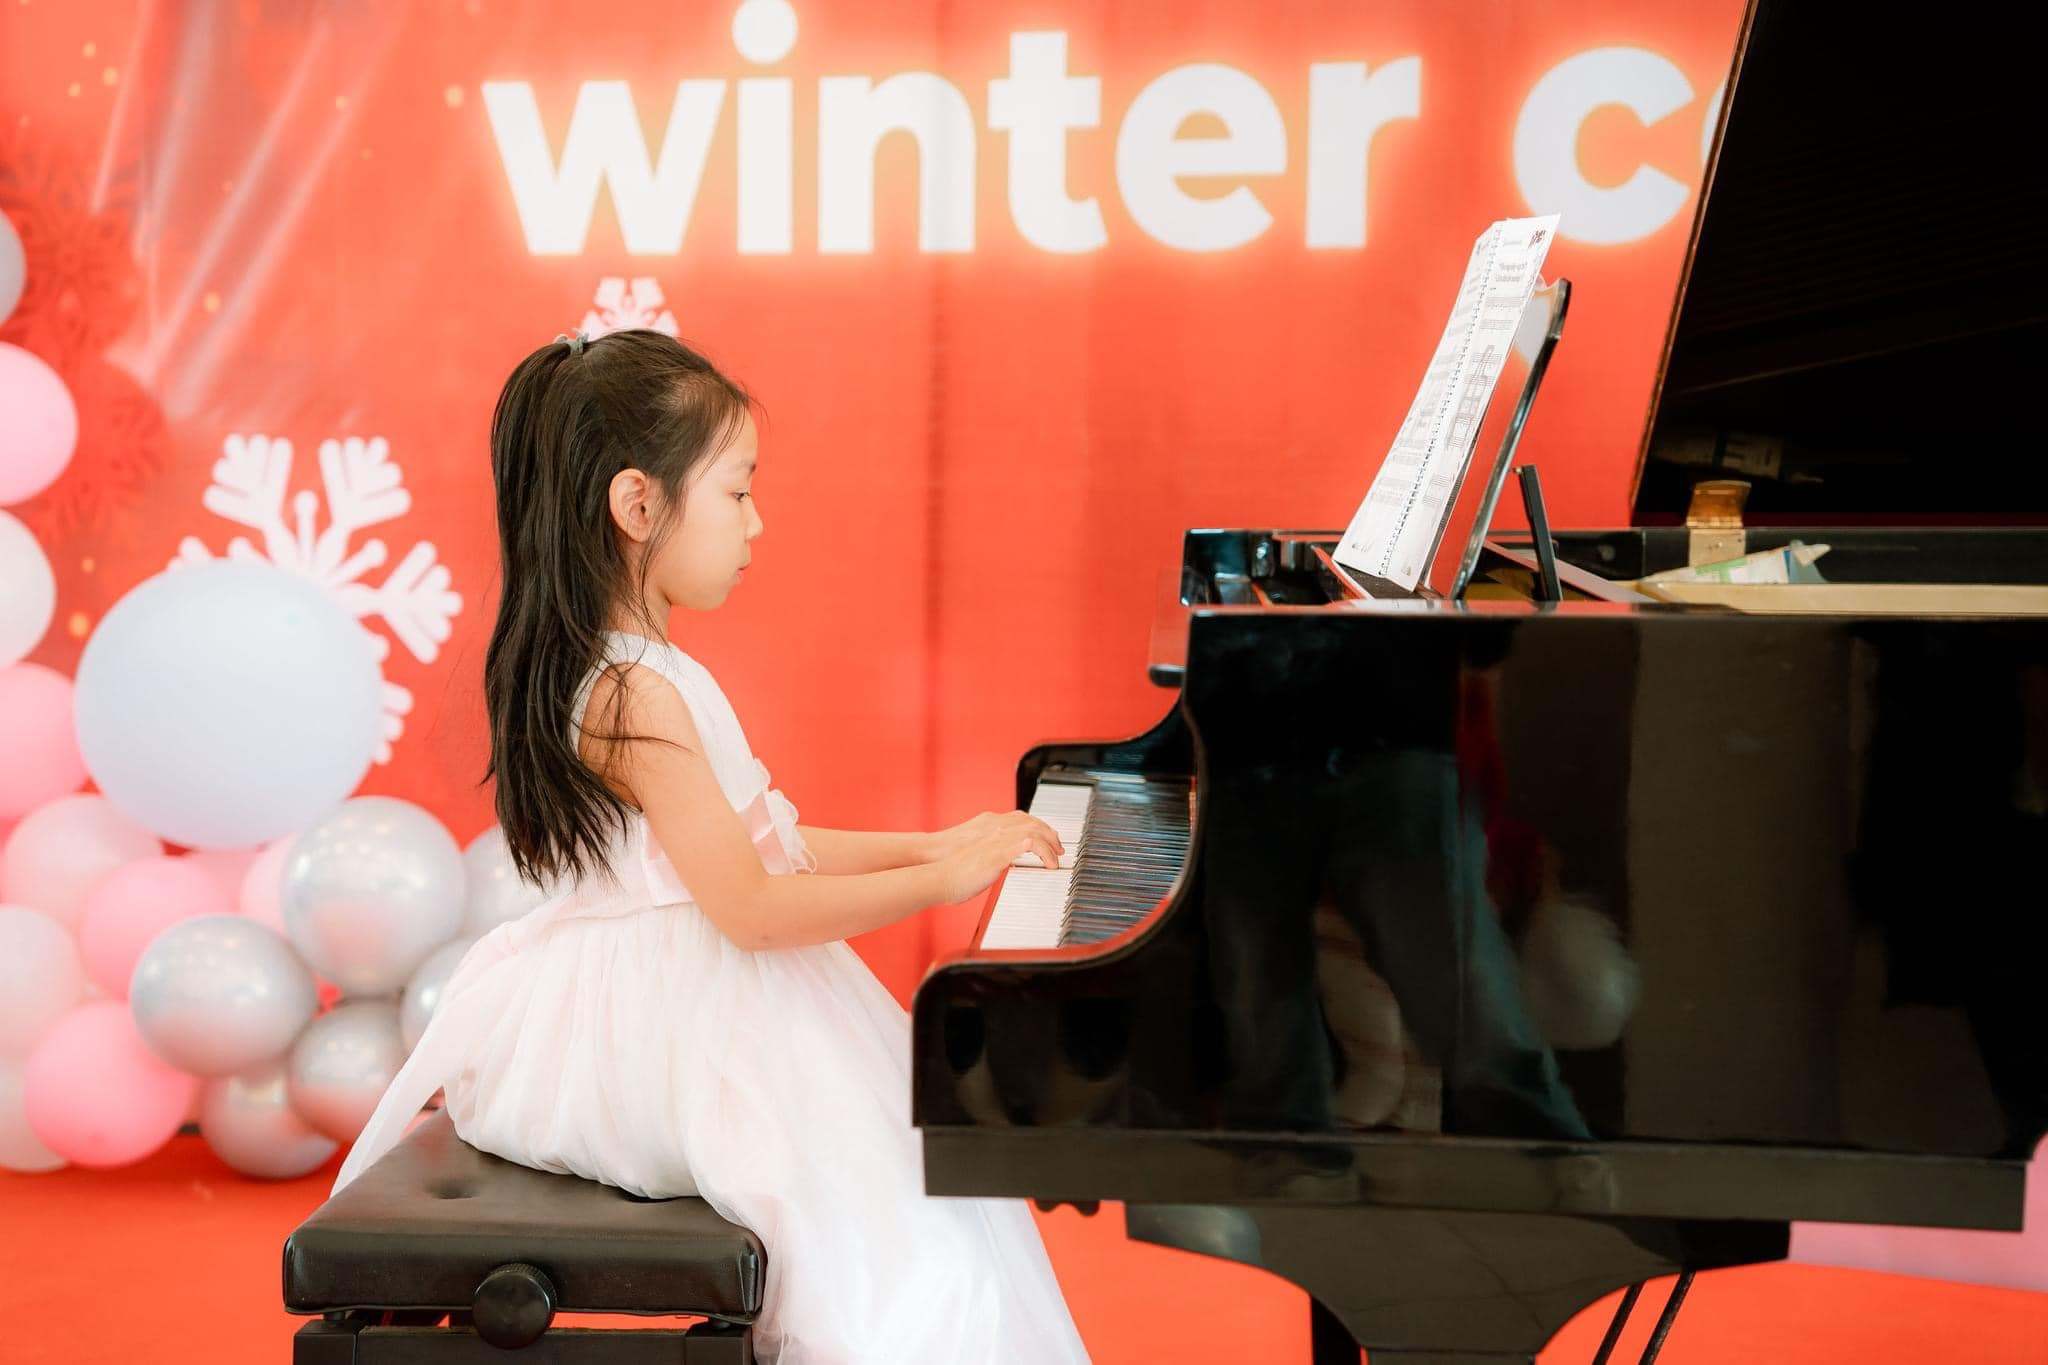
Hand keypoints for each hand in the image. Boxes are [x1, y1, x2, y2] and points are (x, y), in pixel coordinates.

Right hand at [927, 811, 1063, 903]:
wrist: (939, 875)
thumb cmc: (952, 870)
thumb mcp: (975, 856)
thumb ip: (990, 852)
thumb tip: (1001, 861)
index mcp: (989, 825)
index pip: (1021, 818)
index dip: (1038, 827)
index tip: (1048, 839)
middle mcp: (995, 827)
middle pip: (1032, 821)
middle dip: (1049, 833)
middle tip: (1059, 848)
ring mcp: (998, 838)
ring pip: (1035, 830)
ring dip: (1051, 843)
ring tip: (1057, 857)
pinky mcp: (999, 852)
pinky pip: (1031, 845)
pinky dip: (1045, 853)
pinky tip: (1049, 864)